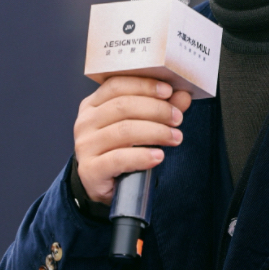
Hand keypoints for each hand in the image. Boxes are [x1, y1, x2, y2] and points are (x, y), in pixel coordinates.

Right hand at [74, 76, 191, 203]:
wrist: (98, 184)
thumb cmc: (118, 150)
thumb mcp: (136, 125)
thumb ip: (158, 109)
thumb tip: (183, 95)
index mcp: (92, 105)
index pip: (116, 85)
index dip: (144, 85)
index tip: (168, 91)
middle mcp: (85, 122)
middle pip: (122, 106)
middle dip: (156, 109)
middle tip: (177, 118)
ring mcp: (85, 146)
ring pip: (124, 131)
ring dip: (156, 132)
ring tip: (175, 138)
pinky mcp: (90, 170)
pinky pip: (119, 158)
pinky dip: (142, 156)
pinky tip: (158, 156)